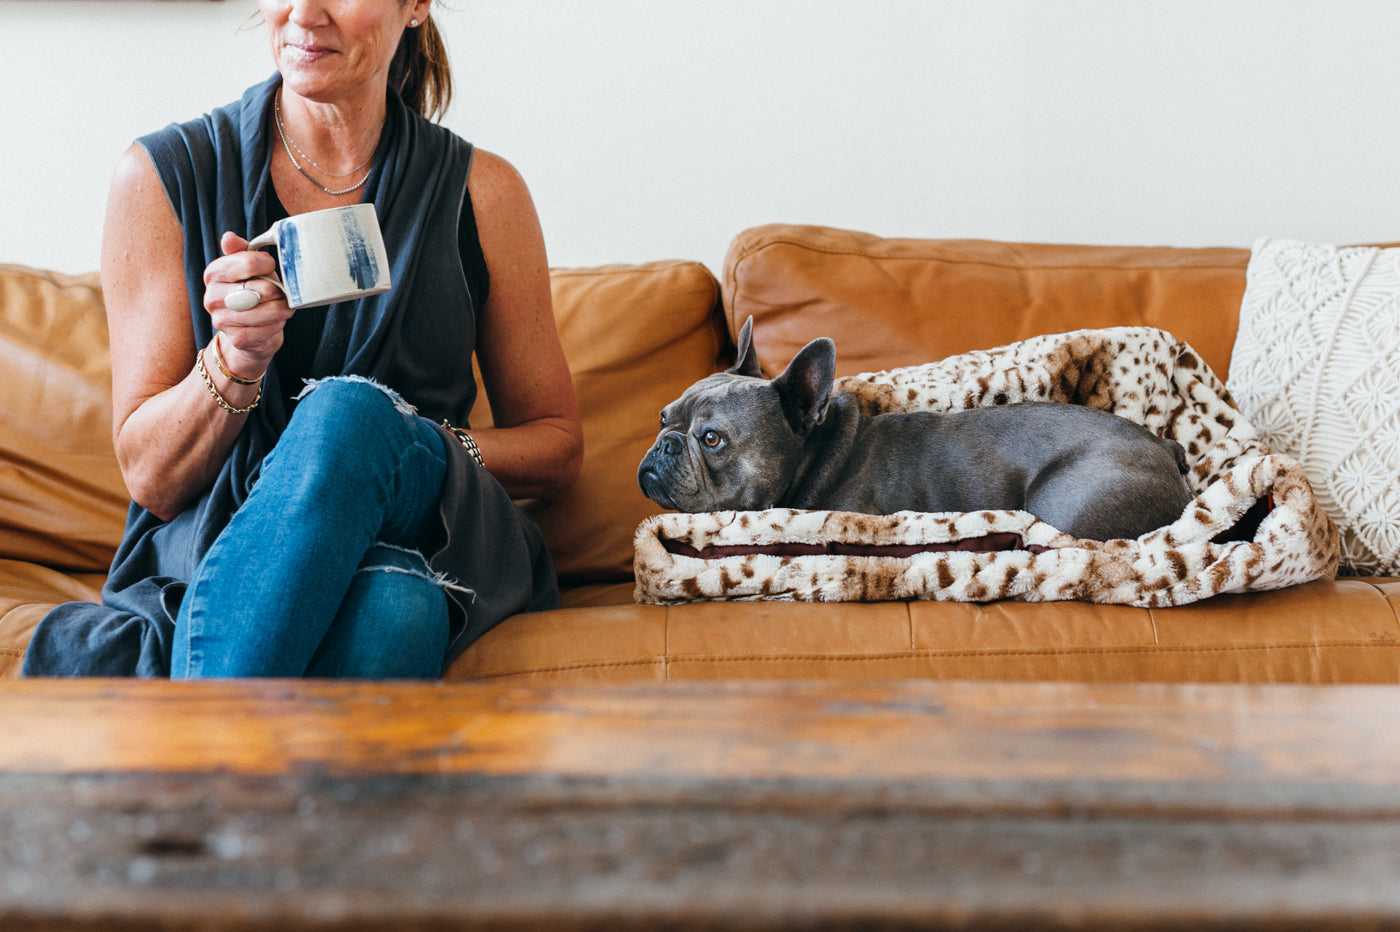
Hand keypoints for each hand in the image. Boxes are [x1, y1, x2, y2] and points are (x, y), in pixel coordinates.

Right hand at [203, 231, 294, 376]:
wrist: (249, 330)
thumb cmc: (252, 291)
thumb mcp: (247, 267)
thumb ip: (240, 250)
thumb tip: (228, 237)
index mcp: (213, 274)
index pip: (248, 262)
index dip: (268, 265)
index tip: (271, 268)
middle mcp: (211, 297)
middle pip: (261, 289)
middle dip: (278, 290)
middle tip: (281, 291)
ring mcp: (221, 320)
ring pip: (267, 311)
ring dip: (282, 308)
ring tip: (282, 305)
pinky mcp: (236, 339)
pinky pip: (268, 329)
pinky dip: (278, 324)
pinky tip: (275, 321)